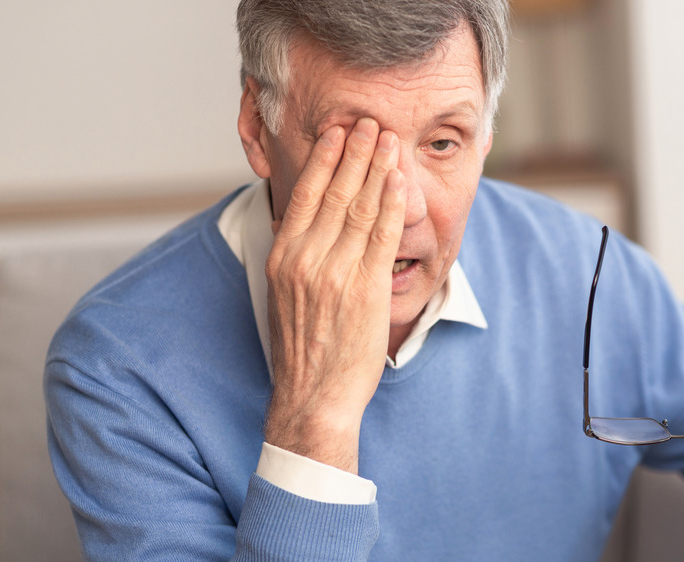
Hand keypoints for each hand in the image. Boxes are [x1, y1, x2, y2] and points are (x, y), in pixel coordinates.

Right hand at [263, 117, 405, 472]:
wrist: (314, 396)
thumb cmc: (302, 348)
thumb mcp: (285, 295)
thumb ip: (297, 255)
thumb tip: (308, 222)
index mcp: (284, 258)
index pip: (304, 195)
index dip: (324, 159)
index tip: (336, 133)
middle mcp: (306, 259)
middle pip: (334, 192)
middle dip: (355, 152)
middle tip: (368, 122)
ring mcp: (336, 273)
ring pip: (360, 207)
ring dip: (377, 168)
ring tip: (387, 140)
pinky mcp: (366, 289)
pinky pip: (382, 236)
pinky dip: (391, 204)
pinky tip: (399, 180)